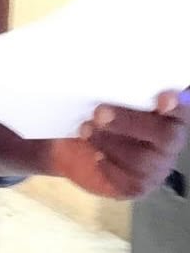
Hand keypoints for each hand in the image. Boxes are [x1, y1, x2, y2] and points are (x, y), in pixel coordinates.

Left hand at [52, 90, 189, 198]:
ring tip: (86, 129)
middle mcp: (168, 142)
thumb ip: (117, 89)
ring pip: (142, 159)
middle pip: (165, 136)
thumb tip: (108, 69)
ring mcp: (156, 167)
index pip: (181, 111)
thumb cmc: (97, 114)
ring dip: (109, 142)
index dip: (178, 106)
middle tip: (99, 112)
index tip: (163, 98)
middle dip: (129, 122)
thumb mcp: (105, 97)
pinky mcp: (137, 186)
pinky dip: (106, 164)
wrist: (75, 147)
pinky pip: (127, 179)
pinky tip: (95, 153)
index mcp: (167, 115)